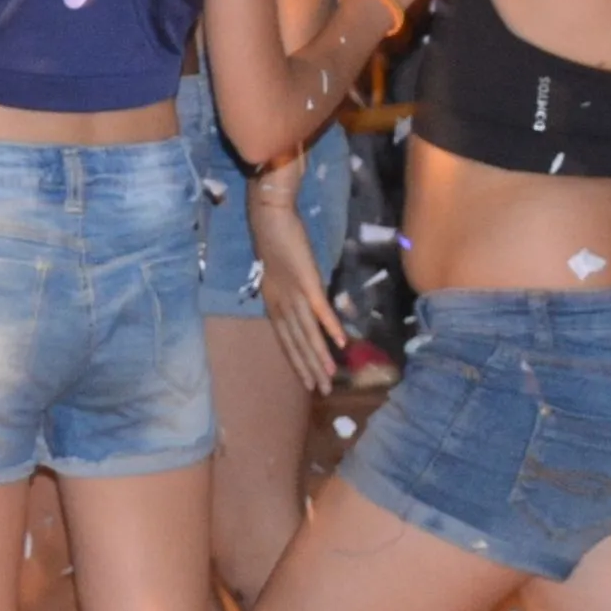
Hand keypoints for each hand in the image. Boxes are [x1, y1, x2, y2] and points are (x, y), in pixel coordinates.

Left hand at [251, 193, 346, 392]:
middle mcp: (282, 305)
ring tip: (331, 376)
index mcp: (273, 305)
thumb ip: (293, 293)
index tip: (308, 382)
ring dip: (320, 355)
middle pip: (297, 342)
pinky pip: (320, 309)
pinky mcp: (307, 281)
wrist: (269, 219)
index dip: (297, 362)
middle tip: (322, 391)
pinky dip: (330, 326)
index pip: (286, 340)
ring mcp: (294, 295)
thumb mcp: (280, 275)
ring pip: (308, 332)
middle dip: (310, 368)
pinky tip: (341, 342)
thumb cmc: (276, 244)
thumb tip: (309, 306)